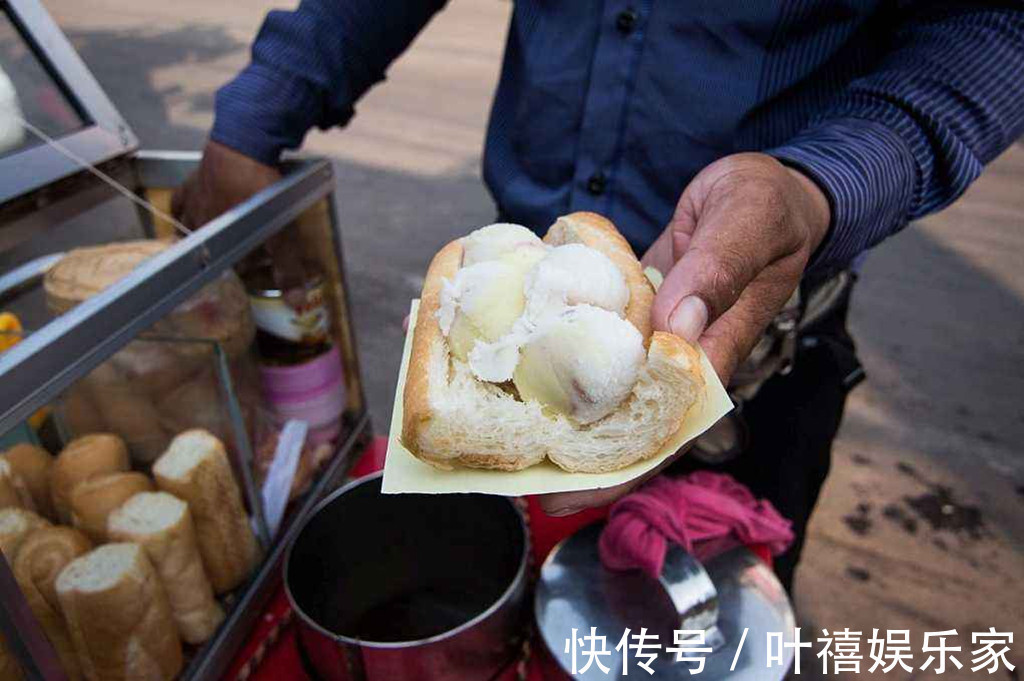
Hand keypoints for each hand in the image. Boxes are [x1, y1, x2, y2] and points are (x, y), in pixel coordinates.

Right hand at [173, 141, 305, 299]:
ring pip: (189, 229)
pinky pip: (179, 203)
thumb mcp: (280, 231)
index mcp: (217, 242)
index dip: (246, 268)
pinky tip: (189, 214)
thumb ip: (287, 266)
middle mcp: (197, 226)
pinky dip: (182, 211)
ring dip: (202, 236)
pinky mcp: (190, 183)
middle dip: (226, 253)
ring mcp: (191, 204)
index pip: (227, 266)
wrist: (245, 144)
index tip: (261, 264)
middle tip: (247, 249)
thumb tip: (295, 301)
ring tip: (221, 237)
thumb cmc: (261, 190)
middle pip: (209, 249)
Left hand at [536, 152, 829, 515]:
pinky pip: (602, 346)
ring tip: (510, 438)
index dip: (622, 467)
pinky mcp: (638, 315)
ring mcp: (657, 339)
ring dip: (566, 415)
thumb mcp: (749, 223)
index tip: (568, 491)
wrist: (764, 188)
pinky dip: (567, 358)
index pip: (669, 428)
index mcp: (716, 351)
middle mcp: (683, 358)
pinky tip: (522, 364)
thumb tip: (678, 327)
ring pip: (612, 392)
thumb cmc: (768, 205)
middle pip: (633, 426)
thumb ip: (718, 270)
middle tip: (522, 484)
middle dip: (581, 460)